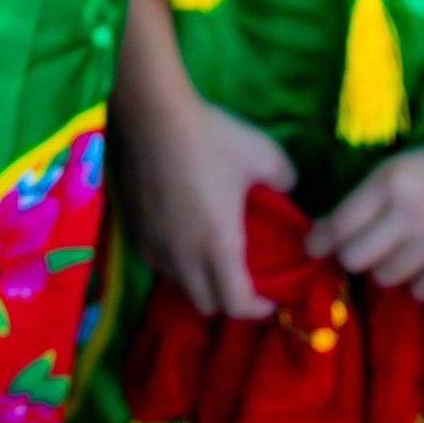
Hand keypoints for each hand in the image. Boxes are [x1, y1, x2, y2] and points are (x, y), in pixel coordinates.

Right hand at [119, 74, 293, 317]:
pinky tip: (180, 238)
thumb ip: (287, 182)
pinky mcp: (133, 227)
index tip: (272, 297)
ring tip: (210, 259)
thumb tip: (290, 194)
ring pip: (178, 285)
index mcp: (219, 245)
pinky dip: (172, 263)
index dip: (258, 309)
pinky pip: (155, 262)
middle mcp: (183, 255)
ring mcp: (154, 242)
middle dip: (228, 301)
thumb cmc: (211, 136)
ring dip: (198, 282)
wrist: (151, 112)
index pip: (237, 306)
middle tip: (243, 279)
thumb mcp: (265, 154)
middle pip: (205, 306)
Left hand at [309, 126, 423, 301]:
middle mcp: (413, 214)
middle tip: (357, 251)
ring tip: (397, 252)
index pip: (340, 225)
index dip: (319, 241)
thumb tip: (324, 233)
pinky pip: (423, 293)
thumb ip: (363, 200)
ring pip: (386, 279)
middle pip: (356, 259)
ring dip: (385, 269)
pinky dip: (418, 284)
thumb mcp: (395, 170)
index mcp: (391, 182)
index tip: (312, 246)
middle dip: (350, 256)